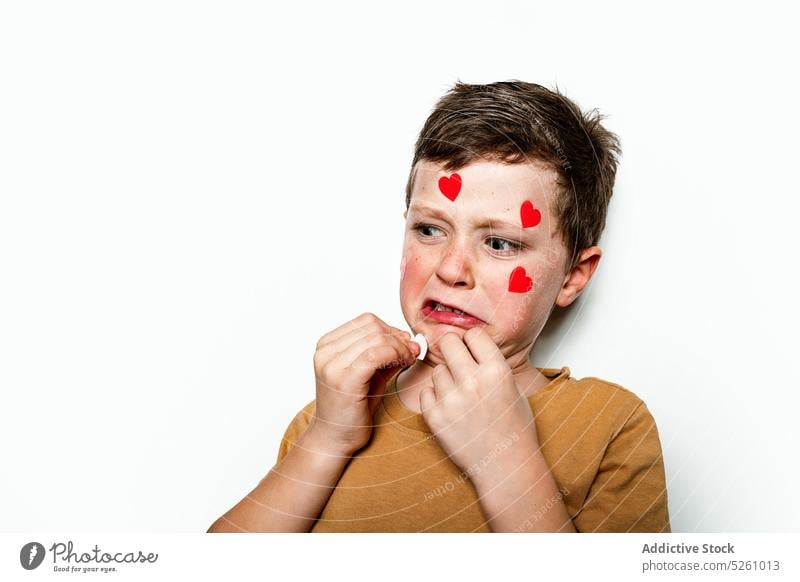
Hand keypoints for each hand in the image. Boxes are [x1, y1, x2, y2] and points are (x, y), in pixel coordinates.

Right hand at [310, 312, 418, 455]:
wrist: (333, 438)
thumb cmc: (351, 408)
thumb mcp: (368, 373)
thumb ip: (385, 353)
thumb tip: (410, 339)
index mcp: (327, 344)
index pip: (367, 321)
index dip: (391, 329)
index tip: (405, 344)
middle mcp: (326, 352)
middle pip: (374, 327)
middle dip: (398, 338)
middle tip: (411, 353)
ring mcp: (332, 365)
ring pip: (378, 338)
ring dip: (400, 347)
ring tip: (407, 361)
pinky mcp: (344, 379)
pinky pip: (376, 355)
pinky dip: (395, 355)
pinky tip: (403, 365)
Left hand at [419, 328, 538, 480]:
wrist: (505, 466)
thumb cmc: (513, 429)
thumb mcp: (514, 388)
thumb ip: (492, 364)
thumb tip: (471, 343)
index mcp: (497, 372)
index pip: (473, 333)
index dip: (472, 341)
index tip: (473, 348)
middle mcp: (473, 382)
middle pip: (448, 342)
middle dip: (453, 349)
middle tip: (459, 363)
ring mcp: (451, 400)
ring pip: (437, 370)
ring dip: (446, 378)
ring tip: (461, 396)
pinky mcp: (435, 417)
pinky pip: (426, 391)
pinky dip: (435, 398)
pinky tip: (451, 408)